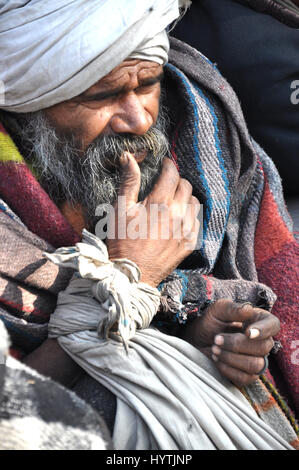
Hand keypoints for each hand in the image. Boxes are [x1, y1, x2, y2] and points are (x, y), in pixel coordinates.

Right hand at [106, 152, 200, 286]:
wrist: (131, 275)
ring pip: (194, 202)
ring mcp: (186, 230)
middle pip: (186, 185)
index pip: (172, 173)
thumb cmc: (121, 241)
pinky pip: (196, 220)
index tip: (163, 165)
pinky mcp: (190, 243)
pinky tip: (176, 218)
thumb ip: (128, 181)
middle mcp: (177, 214)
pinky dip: (189, 215)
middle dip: (176, 180)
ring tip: (171, 201)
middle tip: (165, 184)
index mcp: (159, 203)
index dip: (167, 165)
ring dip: (184, 197)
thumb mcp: (120, 209)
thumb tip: (128, 156)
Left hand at [182, 299, 279, 386]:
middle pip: (263, 347)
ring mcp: (257, 359)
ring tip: (214, 349)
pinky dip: (228, 370)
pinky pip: (246, 378)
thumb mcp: (217, 310)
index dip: (263, 330)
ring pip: (255, 365)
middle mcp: (262, 340)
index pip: (273, 325)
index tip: (247, 332)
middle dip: (236, 345)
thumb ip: (233, 308)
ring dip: (231, 358)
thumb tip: (249, 309)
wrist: (197, 340)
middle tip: (216, 339)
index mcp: (259, 320)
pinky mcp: (247, 375)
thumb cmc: (210, 322)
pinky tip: (216, 360)